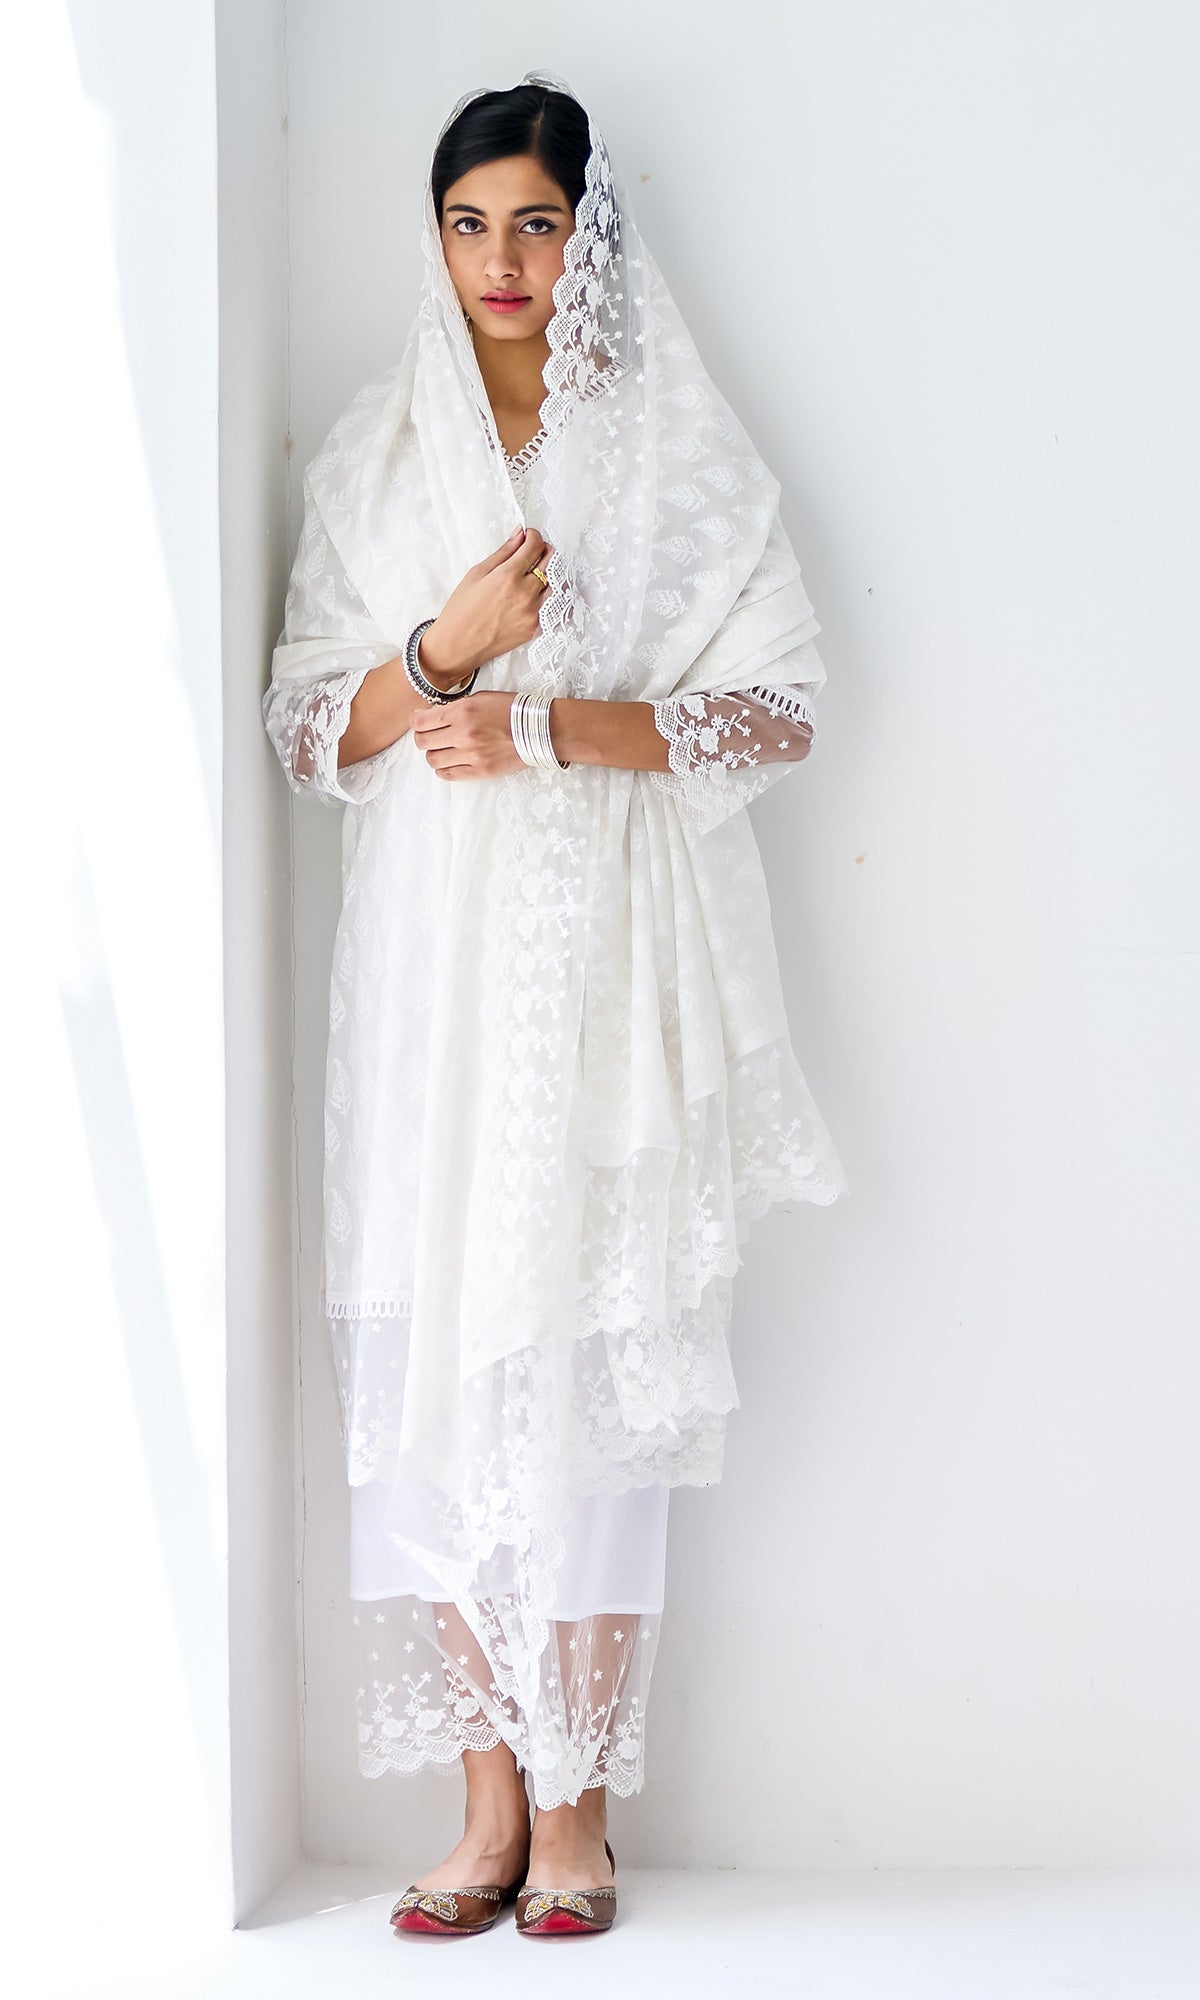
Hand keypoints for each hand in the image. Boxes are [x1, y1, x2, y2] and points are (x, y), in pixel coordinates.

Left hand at [411, 689, 533, 780]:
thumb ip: (455, 707)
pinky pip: (448, 774)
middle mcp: (463, 734)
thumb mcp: (480, 698)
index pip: (421, 721)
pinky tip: (450, 761)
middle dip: (422, 738)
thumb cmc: (511, 710)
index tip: (420, 721)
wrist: (538, 729)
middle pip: (422, 742)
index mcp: (462, 712)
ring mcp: (471, 755)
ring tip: (443, 749)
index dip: (416, 721)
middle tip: (430, 735)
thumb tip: (431, 715)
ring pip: (432, 760)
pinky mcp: (479, 771)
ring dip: (433, 754)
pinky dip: (443, 768)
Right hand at [419, 527, 552, 683]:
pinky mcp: (535, 629)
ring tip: (531, 575)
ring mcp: (532, 613)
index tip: (528, 536)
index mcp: (508, 576)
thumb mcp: (477, 574)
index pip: (535, 546)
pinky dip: (543, 597)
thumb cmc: (461, 609)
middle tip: (532, 552)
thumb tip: (519, 534)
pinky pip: (549, 606)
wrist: (457, 646)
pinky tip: (530, 596)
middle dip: (543, 551)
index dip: (534, 536)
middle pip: (551, 562)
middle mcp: (525, 593)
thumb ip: (503, 552)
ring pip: (553, 585)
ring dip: (547, 575)